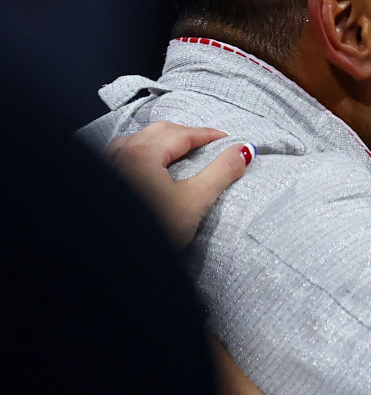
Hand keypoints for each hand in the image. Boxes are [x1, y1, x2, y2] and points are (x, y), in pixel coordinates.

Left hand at [105, 122, 253, 247]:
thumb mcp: (195, 200)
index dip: (208, 135)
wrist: (116, 262)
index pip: (183, 134)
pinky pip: (123, 155)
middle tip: (207, 145)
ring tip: (178, 152)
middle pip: (159, 132)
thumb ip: (222, 172)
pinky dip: (142, 152)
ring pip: (138, 141)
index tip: (226, 140)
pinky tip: (147, 167)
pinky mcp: (101, 182)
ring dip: (161, 142)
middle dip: (186, 135)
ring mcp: (107, 167)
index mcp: (142, 154)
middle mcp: (120, 155)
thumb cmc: (152, 232)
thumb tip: (244, 151)